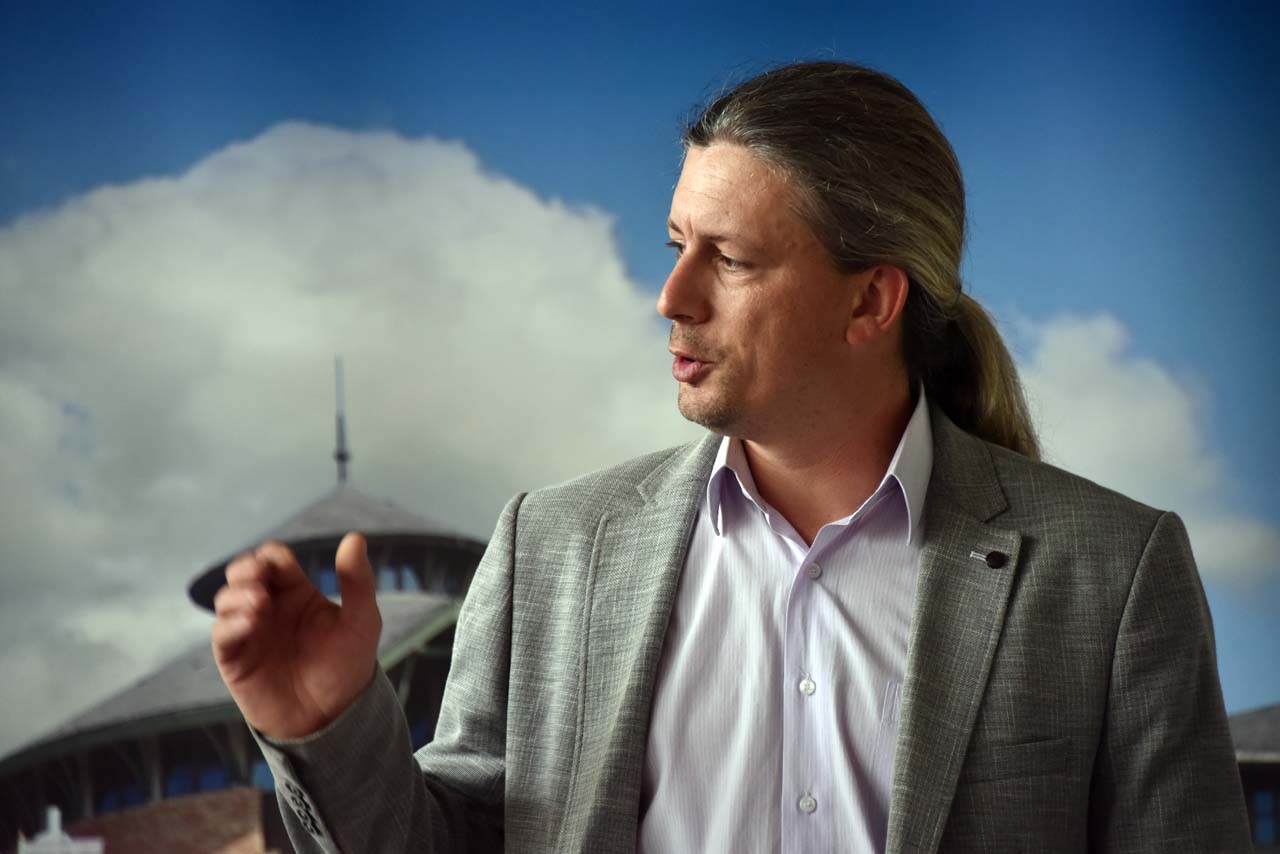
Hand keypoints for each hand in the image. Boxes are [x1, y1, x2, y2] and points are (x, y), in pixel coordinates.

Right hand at [211, 532, 382, 738]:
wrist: (333, 717)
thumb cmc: (347, 666)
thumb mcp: (361, 620)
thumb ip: (357, 581)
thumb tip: (355, 537)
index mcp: (296, 592)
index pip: (273, 559)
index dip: (272, 556)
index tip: (280, 565)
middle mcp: (268, 607)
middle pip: (242, 572)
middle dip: (246, 568)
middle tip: (259, 577)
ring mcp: (249, 631)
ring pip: (226, 598)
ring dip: (238, 594)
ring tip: (260, 604)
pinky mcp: (235, 658)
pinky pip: (221, 633)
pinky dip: (231, 623)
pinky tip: (251, 622)